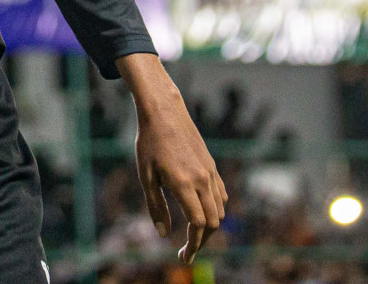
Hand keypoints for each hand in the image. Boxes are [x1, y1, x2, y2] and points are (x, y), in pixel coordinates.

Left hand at [115, 53, 226, 264]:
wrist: (164, 111)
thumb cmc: (149, 142)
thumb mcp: (146, 176)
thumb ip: (155, 206)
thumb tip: (163, 234)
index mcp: (183, 183)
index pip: (198, 224)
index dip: (193, 244)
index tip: (184, 255)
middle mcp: (202, 179)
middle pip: (213, 222)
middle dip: (202, 241)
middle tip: (187, 251)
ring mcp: (210, 172)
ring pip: (220, 210)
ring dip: (210, 227)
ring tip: (193, 236)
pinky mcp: (212, 166)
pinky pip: (222, 195)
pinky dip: (216, 210)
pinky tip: (202, 213)